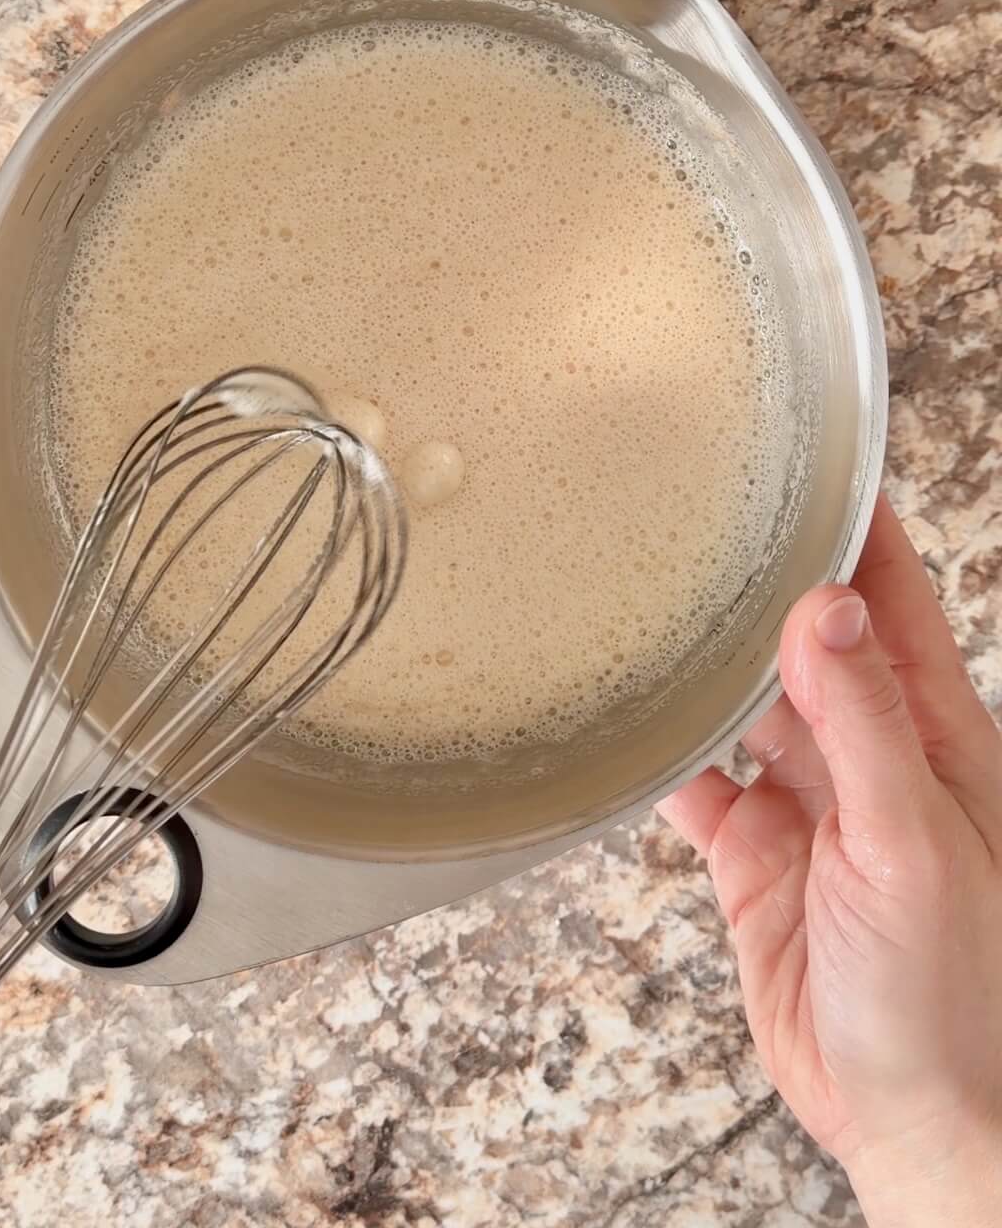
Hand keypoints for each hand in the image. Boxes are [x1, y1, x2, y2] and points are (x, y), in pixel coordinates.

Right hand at [657, 496, 1001, 1226]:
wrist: (914, 1120)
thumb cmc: (954, 995)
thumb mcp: (914, 843)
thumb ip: (866, 723)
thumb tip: (824, 607)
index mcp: (936, 736)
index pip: (895, 603)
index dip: (861, 530)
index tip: (820, 460)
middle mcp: (869, 757)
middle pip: (808, 643)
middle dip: (766, 583)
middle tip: (706, 516)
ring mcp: (808, 806)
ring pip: (746, 705)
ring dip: (708, 666)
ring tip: (653, 601)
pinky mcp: (755, 859)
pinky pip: (698, 785)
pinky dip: (662, 757)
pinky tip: (627, 725)